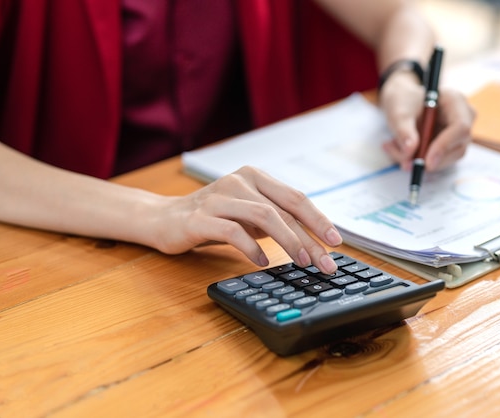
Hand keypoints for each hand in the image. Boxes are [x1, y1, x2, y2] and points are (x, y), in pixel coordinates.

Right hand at [149, 166, 342, 273]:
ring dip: (288, 242)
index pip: (295, 197)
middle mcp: (239, 181)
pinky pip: (233, 231)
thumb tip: (315, 240)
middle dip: (309, 238)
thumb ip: (276, 219)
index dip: (318, 220)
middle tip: (325, 263)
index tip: (336, 241)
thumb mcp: (249, 215)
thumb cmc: (214, 218)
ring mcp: (218, 197)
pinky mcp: (200, 217)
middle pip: (284, 208)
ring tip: (302, 262)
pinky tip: (262, 261)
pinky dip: (252, 248)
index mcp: (255, 177)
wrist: (163, 219)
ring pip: (264, 216)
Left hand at [378, 72, 474, 171]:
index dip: (445, 146)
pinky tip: (398, 149)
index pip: (460, 127)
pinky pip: (436, 162)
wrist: (402, 102)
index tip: (426, 161)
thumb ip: (403, 130)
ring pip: (446, 159)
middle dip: (430, 159)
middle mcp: (463, 118)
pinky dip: (416, 160)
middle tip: (405, 164)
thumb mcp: (398, 112)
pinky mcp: (448, 147)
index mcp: (455, 101)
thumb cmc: (403, 100)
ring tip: (392, 147)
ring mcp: (457, 134)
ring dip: (418, 160)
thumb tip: (410, 151)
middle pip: (458, 147)